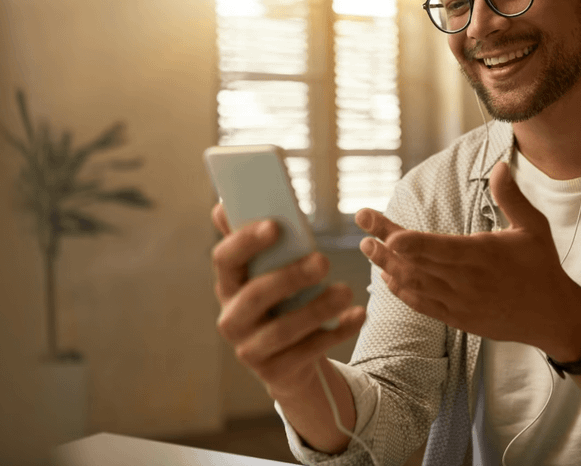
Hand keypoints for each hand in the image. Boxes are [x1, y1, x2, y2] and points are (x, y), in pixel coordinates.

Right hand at [211, 203, 365, 398]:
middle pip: (255, 295)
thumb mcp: (267, 273)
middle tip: (323, 260)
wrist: (288, 362)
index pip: (224, 259)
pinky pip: (308, 352)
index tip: (275, 224)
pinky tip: (358, 316)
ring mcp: (250, 350)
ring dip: (318, 308)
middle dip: (290, 276)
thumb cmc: (280, 302)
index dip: (246, 241)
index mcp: (228, 286)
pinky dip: (337, 333)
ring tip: (347, 291)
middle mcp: (232, 319)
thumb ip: (254, 242)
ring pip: (283, 329)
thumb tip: (222, 206)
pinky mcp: (276, 373)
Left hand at [356, 162, 580, 356]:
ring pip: (414, 283)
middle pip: (417, 261)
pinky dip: (402, 291)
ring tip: (366, 246)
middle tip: (362, 221)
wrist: (552, 317)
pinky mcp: (456, 317)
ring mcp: (458, 301)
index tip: (386, 234)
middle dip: (385, 241)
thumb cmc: (542, 267)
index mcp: (482, 255)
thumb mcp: (534, 227)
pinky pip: (422, 304)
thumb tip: (498, 166)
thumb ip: (511, 198)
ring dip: (387, 265)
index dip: (410, 244)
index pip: (438, 248)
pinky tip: (387, 277)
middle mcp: (466, 280)